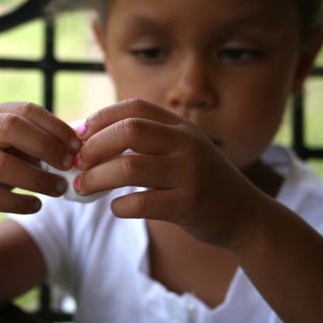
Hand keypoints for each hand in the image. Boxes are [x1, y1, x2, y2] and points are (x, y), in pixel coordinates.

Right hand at [0, 102, 79, 216]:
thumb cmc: (8, 163)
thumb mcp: (24, 147)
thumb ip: (47, 141)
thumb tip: (82, 144)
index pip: (27, 111)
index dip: (55, 127)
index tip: (78, 147)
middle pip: (10, 128)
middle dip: (45, 146)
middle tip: (69, 165)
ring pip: (1, 165)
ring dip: (37, 179)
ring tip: (60, 189)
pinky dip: (19, 203)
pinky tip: (37, 205)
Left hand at [75, 98, 268, 249]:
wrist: (246, 215)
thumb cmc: (201, 182)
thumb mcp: (183, 150)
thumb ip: (149, 141)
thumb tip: (91, 141)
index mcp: (181, 127)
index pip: (134, 107)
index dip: (101, 117)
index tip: (80, 134)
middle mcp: (187, 144)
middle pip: (129, 131)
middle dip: (94, 146)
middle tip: (76, 162)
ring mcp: (190, 173)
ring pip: (130, 167)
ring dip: (97, 177)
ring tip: (82, 186)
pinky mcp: (189, 205)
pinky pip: (142, 202)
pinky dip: (120, 206)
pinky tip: (116, 208)